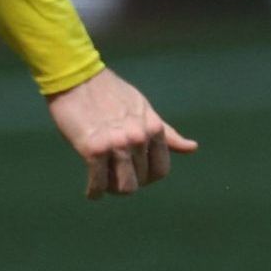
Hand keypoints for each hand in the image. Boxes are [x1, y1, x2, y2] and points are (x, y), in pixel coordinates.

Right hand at [46, 67, 195, 199]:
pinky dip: (94, 192)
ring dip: (113, 190)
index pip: (161, 170)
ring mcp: (117, 144)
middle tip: (113, 176)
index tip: (134, 174)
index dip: (147, 177)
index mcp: (154, 128)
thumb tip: (193, 148)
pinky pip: (98, 184)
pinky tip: (91, 192)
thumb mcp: (144, 109)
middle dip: (127, 182)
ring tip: (104, 183)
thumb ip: (166, 133)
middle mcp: (139, 138)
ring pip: (124, 188)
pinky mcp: (93, 149)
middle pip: (140, 181)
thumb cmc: (110, 93)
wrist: (77, 78)